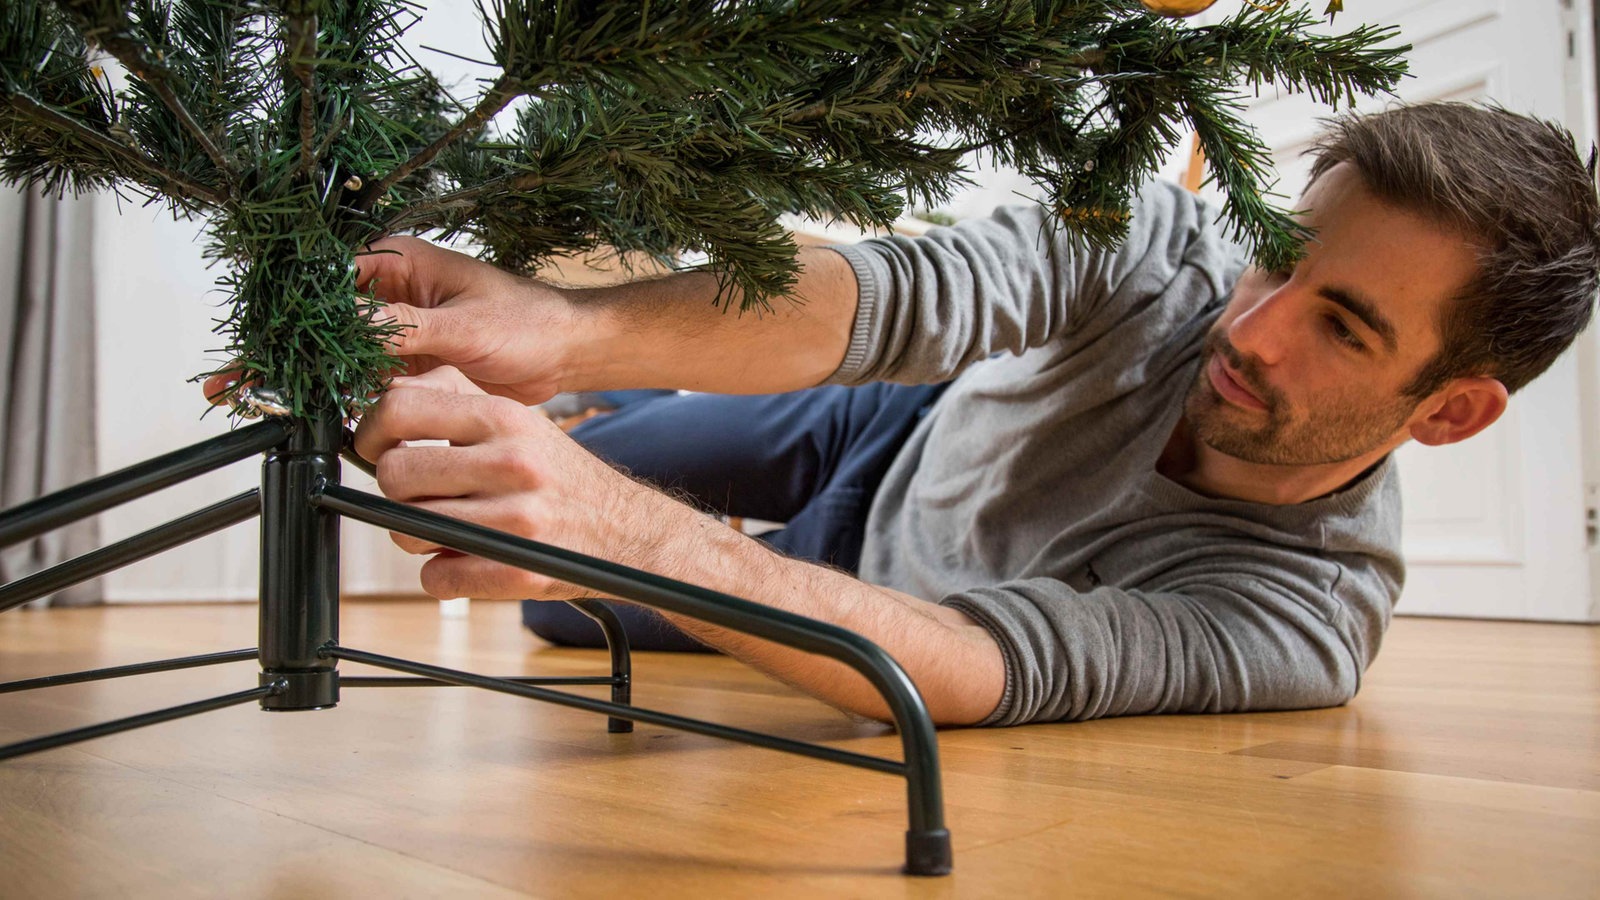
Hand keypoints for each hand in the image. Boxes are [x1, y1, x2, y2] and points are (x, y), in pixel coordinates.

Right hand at [203, 236, 577, 406]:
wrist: (564, 350)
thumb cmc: (526, 321)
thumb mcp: (462, 324)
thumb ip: (405, 329)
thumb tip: (352, 334)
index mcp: (396, 262)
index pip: (324, 285)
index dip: (288, 319)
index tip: (261, 348)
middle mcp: (388, 290)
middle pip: (319, 321)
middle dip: (277, 351)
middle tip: (231, 383)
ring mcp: (394, 326)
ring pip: (332, 351)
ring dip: (296, 376)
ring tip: (244, 398)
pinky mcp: (406, 358)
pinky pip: (358, 376)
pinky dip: (331, 393)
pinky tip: (300, 412)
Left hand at [352, 365, 670, 599]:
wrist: (627, 531)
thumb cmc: (560, 475)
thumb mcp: (518, 420)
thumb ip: (455, 398)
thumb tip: (387, 393)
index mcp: (504, 418)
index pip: (400, 407)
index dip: (371, 431)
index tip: (375, 447)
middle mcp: (510, 463)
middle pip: (394, 475)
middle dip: (396, 491)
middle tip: (419, 495)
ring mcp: (514, 520)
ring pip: (407, 531)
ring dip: (417, 535)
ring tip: (449, 527)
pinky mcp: (516, 570)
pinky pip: (435, 578)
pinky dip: (441, 574)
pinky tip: (466, 559)